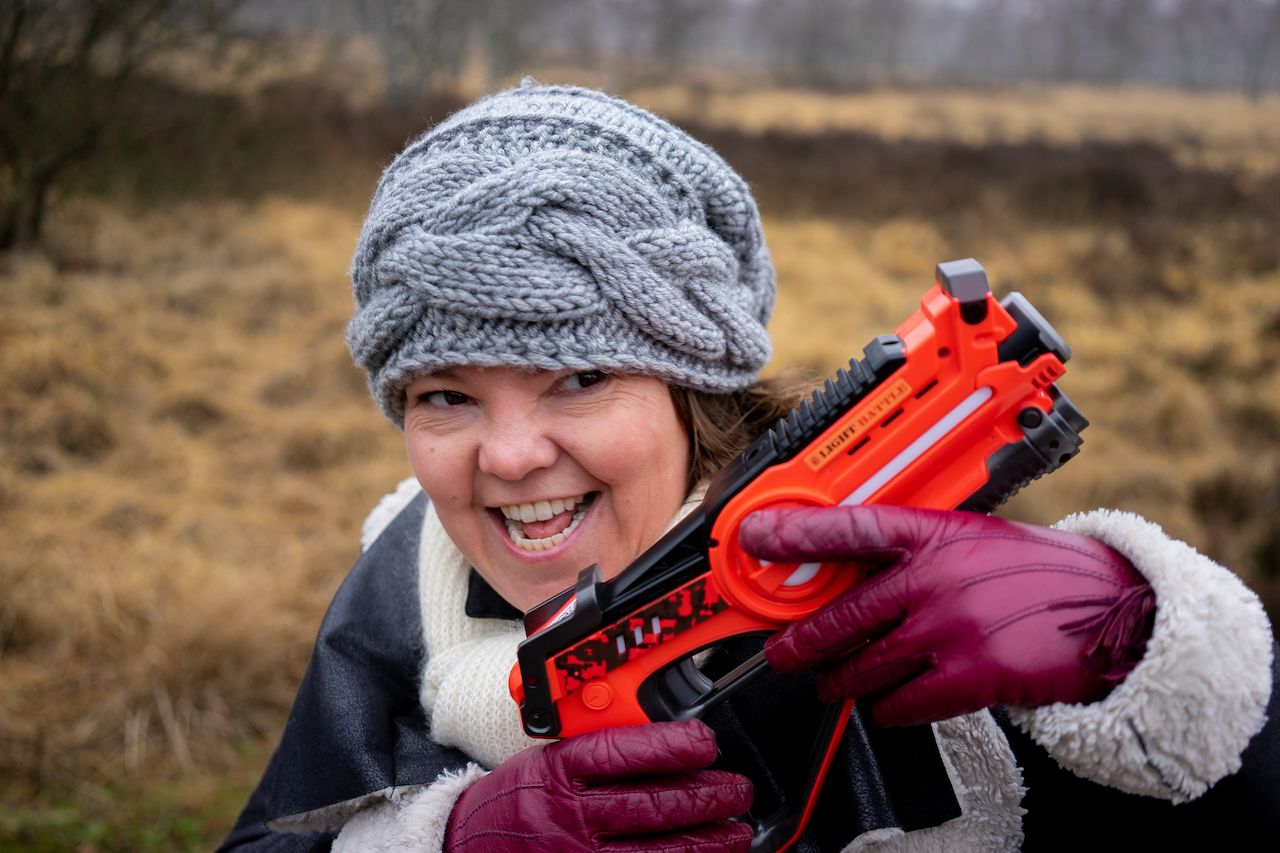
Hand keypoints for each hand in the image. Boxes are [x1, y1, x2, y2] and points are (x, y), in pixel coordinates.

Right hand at [444, 720, 752, 852]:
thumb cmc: (517, 799)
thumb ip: (597, 754)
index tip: (706, 741)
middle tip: (737, 790)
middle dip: (705, 798)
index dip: (671, 746)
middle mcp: (568, 815)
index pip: (623, 753)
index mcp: (558, 770)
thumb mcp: (548, 760)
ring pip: (654, 850)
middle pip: (650, 806)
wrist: (466, 845)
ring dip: (705, 842)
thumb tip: (667, 744)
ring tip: (736, 831)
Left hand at [740, 505, 1154, 726]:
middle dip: (801, 643)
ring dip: (842, 683)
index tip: (755, 536)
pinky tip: (891, 703)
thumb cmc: (1036, 571)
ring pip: (864, 666)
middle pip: (841, 615)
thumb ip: (915, 551)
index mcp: (934, 533)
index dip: (797, 532)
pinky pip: (901, 704)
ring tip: (836, 685)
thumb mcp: (972, 538)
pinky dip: (888, 709)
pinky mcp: (971, 674)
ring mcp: (951, 626)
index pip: (852, 526)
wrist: (1110, 609)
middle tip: (783, 654)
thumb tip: (850, 565)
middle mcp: (936, 576)